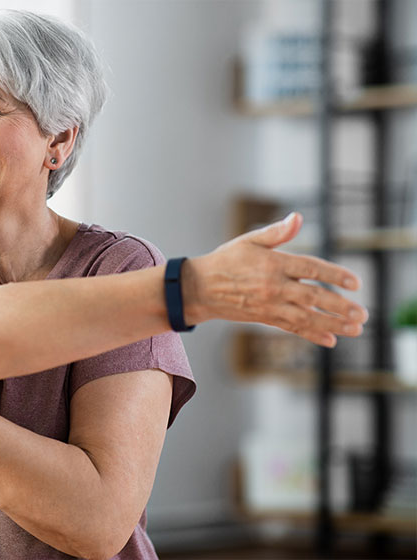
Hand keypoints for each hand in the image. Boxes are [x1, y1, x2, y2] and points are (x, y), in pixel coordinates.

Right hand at [183, 212, 367, 346]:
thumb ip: (277, 232)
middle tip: (362, 314)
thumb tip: (298, 218)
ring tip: (355, 329)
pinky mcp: (264, 318)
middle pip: (313, 297)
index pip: (311, 269)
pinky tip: (330, 340)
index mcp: (273, 263)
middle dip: (340, 307)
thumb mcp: (249, 240)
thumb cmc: (225, 260)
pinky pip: (291, 328)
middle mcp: (273, 286)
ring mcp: (269, 305)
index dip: (335, 276)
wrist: (199, 288)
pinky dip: (312, 334)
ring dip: (333, 324)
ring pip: (306, 317)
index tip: (356, 283)